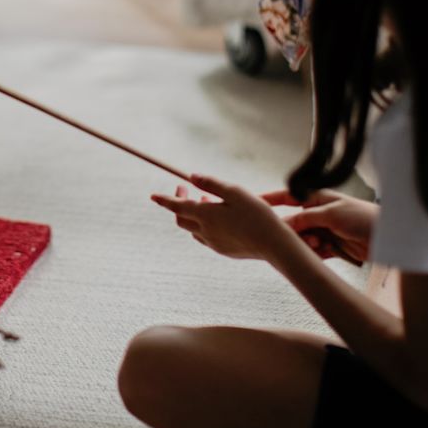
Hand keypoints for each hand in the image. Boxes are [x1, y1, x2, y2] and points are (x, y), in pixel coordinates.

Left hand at [150, 174, 294, 261]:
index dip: (164, 199)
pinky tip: (219, 218)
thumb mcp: (234, 192)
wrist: (274, 245)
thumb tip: (191, 176)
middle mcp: (205, 231)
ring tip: (206, 200)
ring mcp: (213, 243)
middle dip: (179, 204)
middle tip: (187, 190)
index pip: (176, 206)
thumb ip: (211, 183)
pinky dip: (204, 226)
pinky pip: (205, 237)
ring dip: (193, 215)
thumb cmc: (257, 214)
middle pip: (181, 218)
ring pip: (193, 229)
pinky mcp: (223, 250)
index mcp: (205, 215)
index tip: (153, 195)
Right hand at [265, 189, 376, 264]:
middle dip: (294, 232)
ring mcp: (324, 230)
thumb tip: (284, 224)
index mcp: (317, 198)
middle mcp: (319, 214)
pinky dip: (315, 253)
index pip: (288, 198)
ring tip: (320, 243)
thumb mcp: (330, 213)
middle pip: (294, 224)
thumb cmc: (363, 217)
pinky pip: (314, 252)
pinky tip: (323, 251)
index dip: (270, 200)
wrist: (388, 237)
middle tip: (303, 236)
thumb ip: (305, 218)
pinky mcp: (331, 247)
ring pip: (302, 239)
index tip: (254, 203)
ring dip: (307, 244)